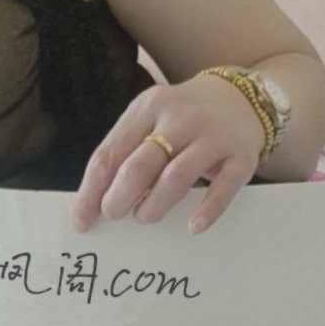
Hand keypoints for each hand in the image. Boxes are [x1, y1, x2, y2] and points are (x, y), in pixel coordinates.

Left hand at [72, 75, 265, 234]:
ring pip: (176, 177)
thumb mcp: (150, 122)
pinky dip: (207, 210)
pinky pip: (223, 188)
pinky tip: (194, 226)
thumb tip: (95, 203)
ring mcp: (213, 137)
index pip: (111, 152)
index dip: (92, 190)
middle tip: (114, 215)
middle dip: (119, 198)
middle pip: (140, 165)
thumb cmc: (185, 120)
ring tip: (145, 217)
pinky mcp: (240, 157)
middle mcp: (180, 119)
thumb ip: (126, 155)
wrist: (243, 98)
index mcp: (148, 108)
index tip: (81, 220)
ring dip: (154, 205)